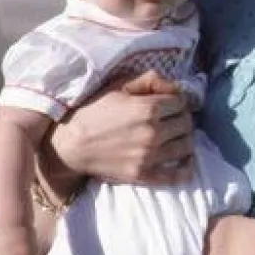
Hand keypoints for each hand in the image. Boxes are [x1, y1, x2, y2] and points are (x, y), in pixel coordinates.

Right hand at [49, 70, 194, 185]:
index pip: (182, 102)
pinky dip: (186, 167)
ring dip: (184, 138)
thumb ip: (150, 79)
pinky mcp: (143, 174)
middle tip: (171, 119)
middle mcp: (153, 132)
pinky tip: (185, 160)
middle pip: (187, 123)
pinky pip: (177, 174)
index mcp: (149, 108)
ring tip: (173, 135)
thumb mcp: (118, 86)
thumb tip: (176, 87)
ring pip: (186, 145)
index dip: (176, 101)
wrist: (68, 145)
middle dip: (181, 118)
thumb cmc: (92, 111)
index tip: (168, 104)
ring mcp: (150, 155)